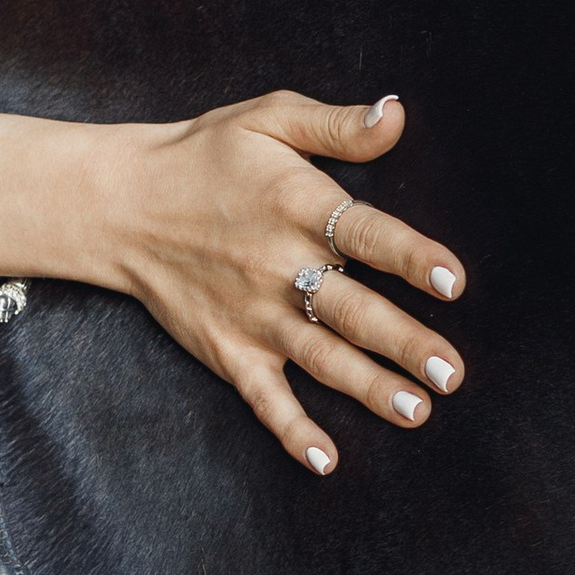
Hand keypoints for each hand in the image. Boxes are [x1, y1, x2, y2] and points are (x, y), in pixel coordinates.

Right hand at [104, 89, 465, 474]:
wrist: (121, 204)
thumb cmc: (205, 157)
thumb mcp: (270, 119)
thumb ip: (339, 126)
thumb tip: (398, 113)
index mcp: (300, 208)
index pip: (367, 236)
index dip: (411, 258)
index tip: (452, 282)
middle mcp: (280, 268)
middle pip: (352, 311)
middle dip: (404, 343)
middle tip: (451, 373)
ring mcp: (253, 316)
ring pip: (321, 359)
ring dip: (369, 388)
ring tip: (417, 412)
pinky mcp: (228, 350)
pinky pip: (264, 398)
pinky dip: (292, 430)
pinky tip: (325, 461)